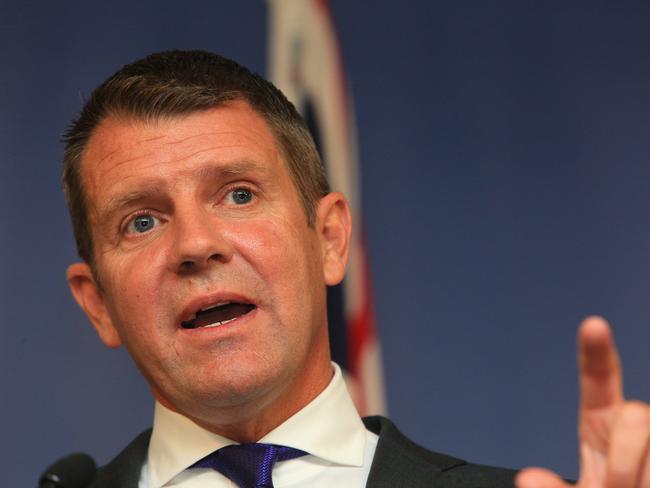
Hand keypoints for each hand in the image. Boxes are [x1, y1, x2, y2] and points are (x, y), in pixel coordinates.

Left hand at [516, 316, 649, 487]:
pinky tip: (640, 486)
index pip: (598, 380)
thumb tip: (528, 479)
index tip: (593, 325)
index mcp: (600, 426)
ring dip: (637, 479)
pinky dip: (646, 480)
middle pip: (639, 415)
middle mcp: (634, 430)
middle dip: (626, 459)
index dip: (596, 353)